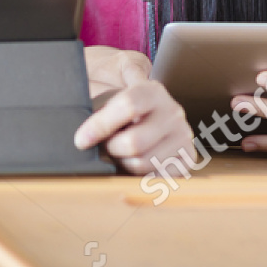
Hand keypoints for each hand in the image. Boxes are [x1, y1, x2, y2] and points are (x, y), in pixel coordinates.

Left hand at [74, 46, 195, 173]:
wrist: (147, 108)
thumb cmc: (119, 101)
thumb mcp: (108, 88)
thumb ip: (98, 104)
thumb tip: (83, 133)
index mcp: (153, 90)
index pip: (128, 106)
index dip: (100, 125)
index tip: (81, 140)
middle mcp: (173, 112)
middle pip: (134, 142)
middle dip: (110, 149)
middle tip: (103, 146)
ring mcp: (183, 137)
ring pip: (142, 164)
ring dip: (122, 163)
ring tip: (118, 153)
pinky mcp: (186, 160)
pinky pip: (155, 179)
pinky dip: (137, 176)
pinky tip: (132, 163)